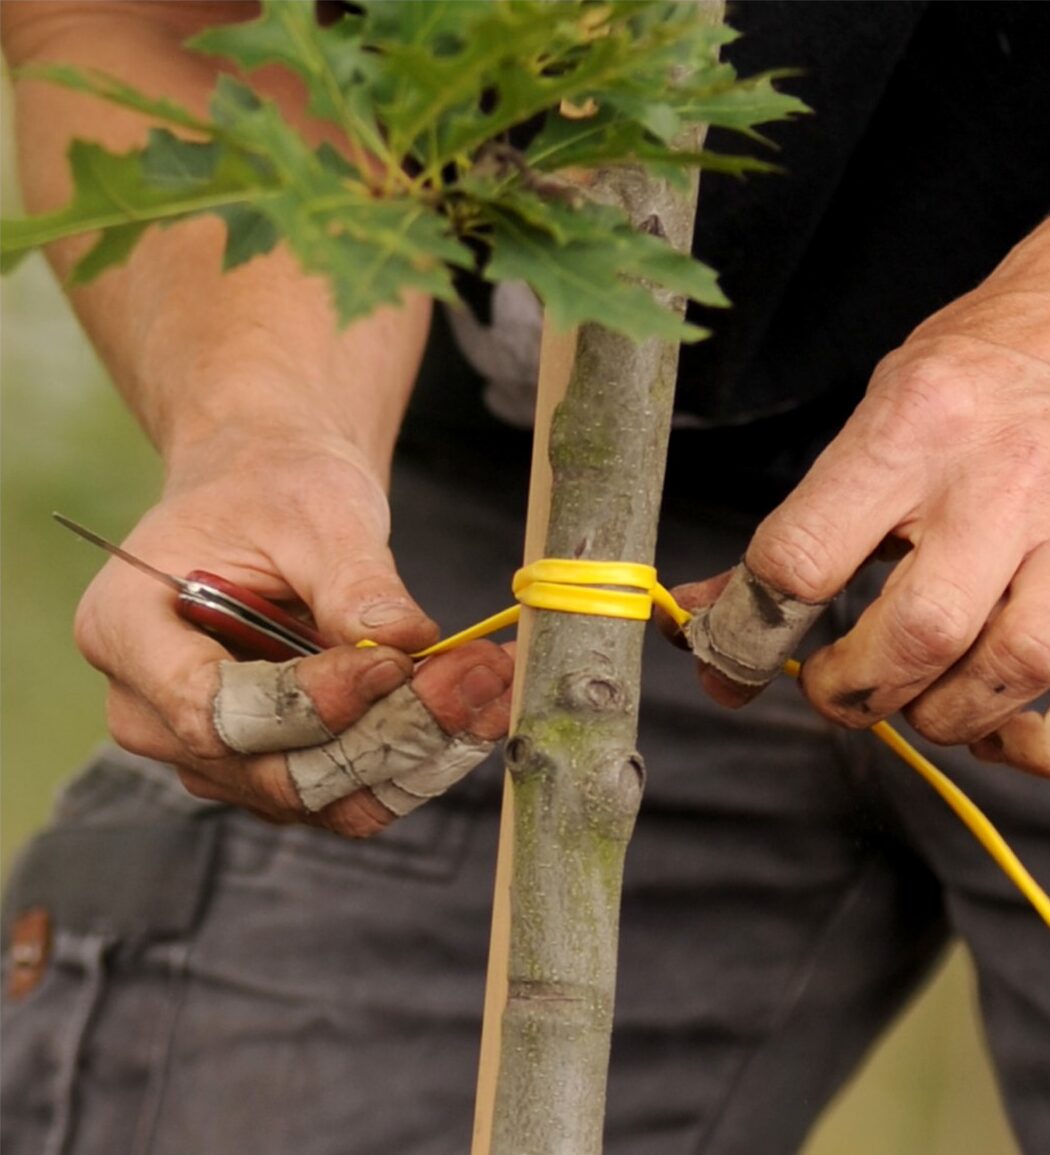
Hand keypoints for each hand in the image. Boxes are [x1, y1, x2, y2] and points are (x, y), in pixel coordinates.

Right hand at [74, 427, 513, 835]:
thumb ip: (353, 580)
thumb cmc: (274, 485)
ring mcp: (210, 751)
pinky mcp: (270, 766)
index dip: (311, 704)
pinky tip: (475, 704)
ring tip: (490, 687)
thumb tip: (404, 640)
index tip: (395, 664)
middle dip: (387, 732)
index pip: (215, 709)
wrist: (271, 495)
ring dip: (417, 751)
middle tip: (478, 676)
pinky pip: (345, 788)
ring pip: (321, 795)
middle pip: (274, 771)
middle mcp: (151, 711)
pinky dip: (416, 755)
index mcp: (126, 630)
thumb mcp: (315, 510)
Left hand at [672, 222, 1049, 775]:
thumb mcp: (867, 425)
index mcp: (908, 429)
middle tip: (832, 690)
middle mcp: (990, 476)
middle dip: (855, 688)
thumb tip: (708, 610)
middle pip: (918, 631)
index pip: (803, 556)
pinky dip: (1005, 699)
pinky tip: (974, 689)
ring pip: (1006, 664)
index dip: (751, 630)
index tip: (733, 660)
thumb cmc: (965, 379)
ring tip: (909, 694)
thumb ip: (798, 526)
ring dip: (941, 709)